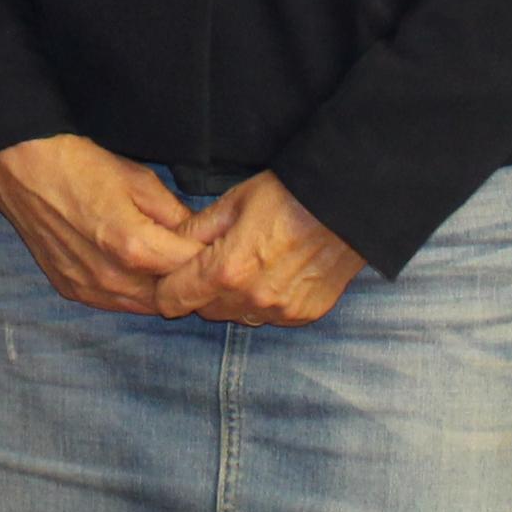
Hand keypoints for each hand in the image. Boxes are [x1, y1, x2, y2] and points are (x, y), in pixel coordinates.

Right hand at [0, 134, 206, 314]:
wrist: (22, 167)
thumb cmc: (80, 165)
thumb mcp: (139, 179)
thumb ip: (175, 213)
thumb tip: (200, 235)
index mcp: (134, 247)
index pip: (191, 268)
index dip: (211, 256)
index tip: (220, 245)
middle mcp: (112, 278)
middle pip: (172, 295)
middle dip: (189, 278)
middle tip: (198, 257)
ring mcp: (89, 289)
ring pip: (144, 305)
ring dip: (162, 289)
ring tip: (168, 263)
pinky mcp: (71, 290)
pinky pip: (115, 303)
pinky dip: (133, 292)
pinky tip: (136, 270)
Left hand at [148, 172, 365, 327]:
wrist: (346, 204)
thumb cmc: (288, 194)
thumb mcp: (234, 201)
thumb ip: (197, 229)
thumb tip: (171, 242)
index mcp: (227, 269)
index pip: (173, 299)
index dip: (165, 287)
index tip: (169, 274)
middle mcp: (252, 298)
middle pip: (204, 311)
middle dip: (199, 291)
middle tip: (210, 262)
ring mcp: (280, 310)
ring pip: (236, 315)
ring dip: (231, 299)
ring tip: (246, 265)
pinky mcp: (303, 314)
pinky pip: (269, 317)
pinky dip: (263, 302)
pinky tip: (273, 274)